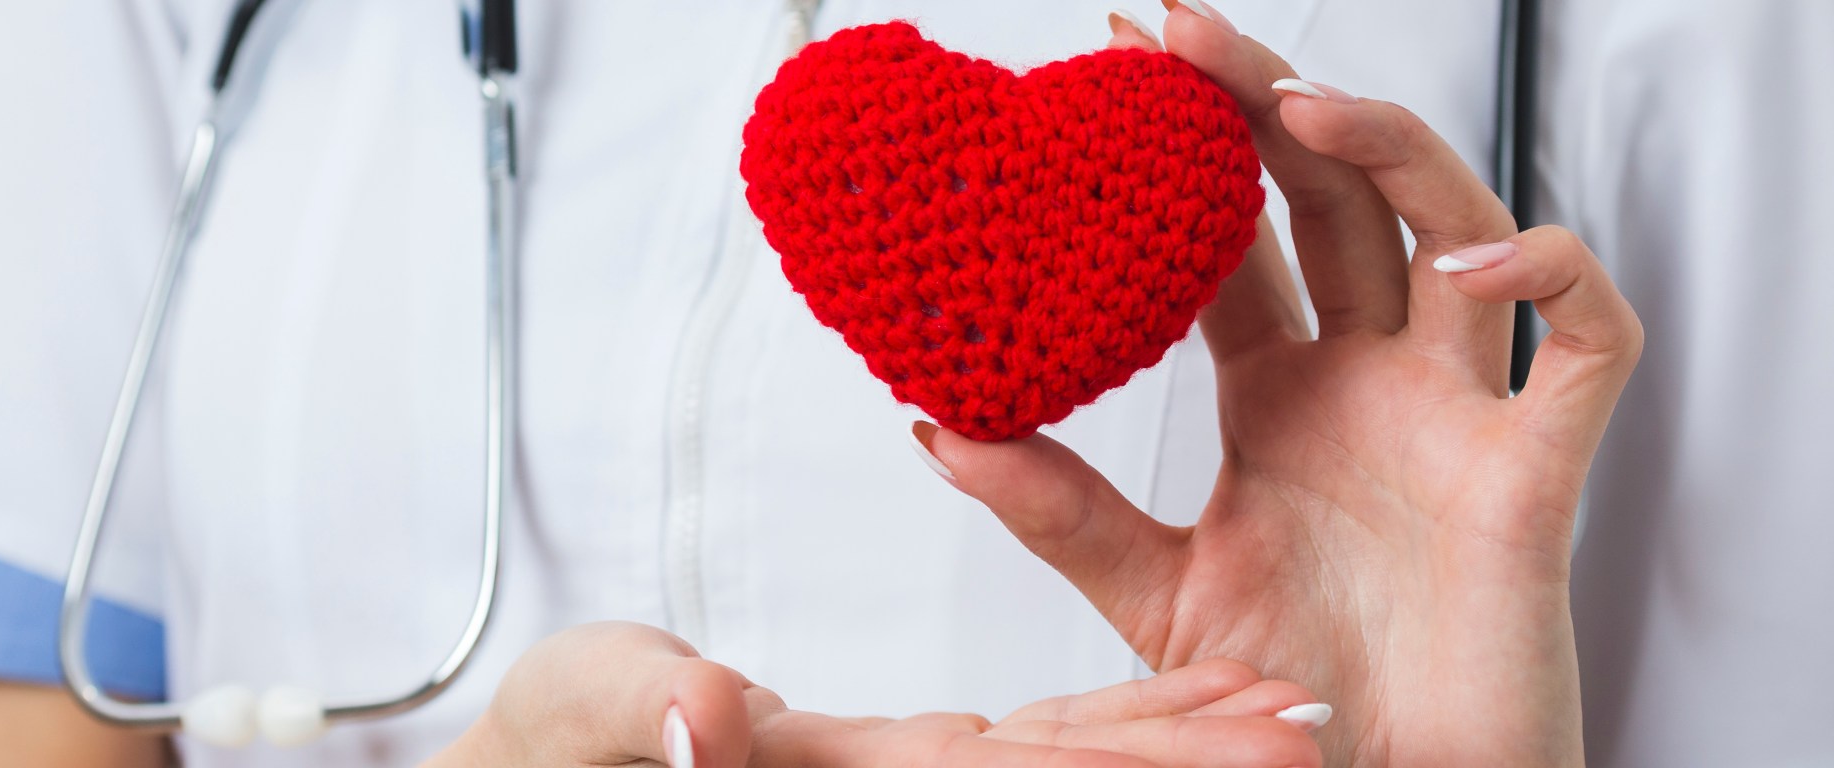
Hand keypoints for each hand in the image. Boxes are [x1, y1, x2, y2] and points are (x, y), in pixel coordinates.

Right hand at [426, 621, 1329, 766]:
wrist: (556, 759)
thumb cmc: (558, 743)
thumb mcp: (589, 715)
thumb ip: (652, 719)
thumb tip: (708, 718)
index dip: (1140, 762)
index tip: (1256, 741)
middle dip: (1200, 765)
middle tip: (1321, 737)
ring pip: (1080, 759)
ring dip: (1187, 744)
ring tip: (1297, 721)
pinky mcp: (918, 760)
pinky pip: (1042, 741)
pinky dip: (1124, 723)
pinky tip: (1198, 699)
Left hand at [918, 7, 1643, 766]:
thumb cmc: (1292, 697)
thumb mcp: (1150, 588)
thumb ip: (1057, 507)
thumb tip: (936, 424)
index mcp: (1282, 397)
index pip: (1237, 238)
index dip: (1186, 150)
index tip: (1113, 68)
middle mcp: (1370, 384)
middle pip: (1337, 197)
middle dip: (1267, 102)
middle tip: (1181, 31)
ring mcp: (1455, 414)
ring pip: (1457, 230)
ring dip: (1389, 150)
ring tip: (1296, 103)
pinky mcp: (1535, 471)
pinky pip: (1589, 344)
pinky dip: (1551, 283)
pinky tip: (1469, 266)